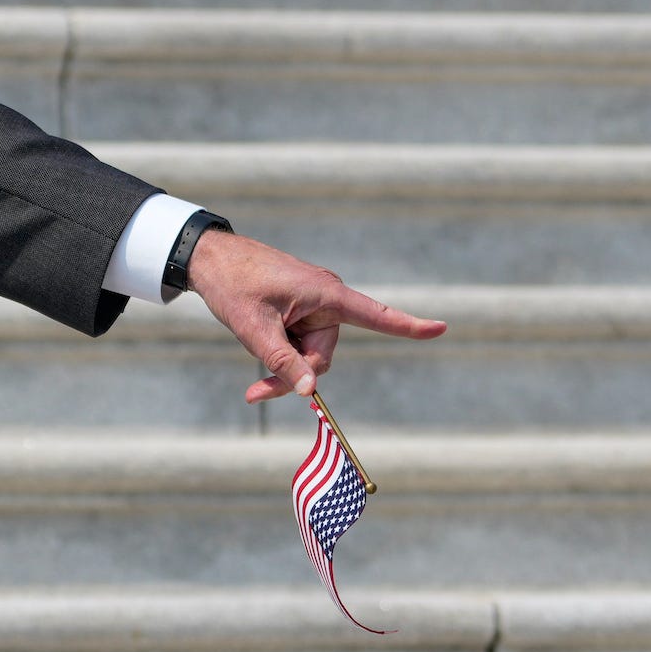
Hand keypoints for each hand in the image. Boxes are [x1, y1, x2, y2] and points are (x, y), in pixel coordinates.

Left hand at [184, 230, 445, 403]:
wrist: (209, 258)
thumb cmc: (233, 285)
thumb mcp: (254, 329)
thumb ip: (282, 362)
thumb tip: (310, 392)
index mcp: (325, 294)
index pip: (375, 316)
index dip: (408, 326)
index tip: (441, 328)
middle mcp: (326, 298)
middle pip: (324, 355)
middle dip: (294, 375)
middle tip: (256, 392)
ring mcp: (313, 305)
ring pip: (309, 355)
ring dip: (282, 365)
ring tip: (252, 356)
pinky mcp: (300, 310)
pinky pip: (298, 343)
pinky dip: (280, 353)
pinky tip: (258, 342)